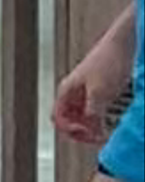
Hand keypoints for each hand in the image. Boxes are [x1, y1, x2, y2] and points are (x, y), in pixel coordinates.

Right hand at [55, 21, 136, 149]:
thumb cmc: (108, 61)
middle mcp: (73, 91)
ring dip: (91, 127)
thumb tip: (91, 129)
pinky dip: (100, 120)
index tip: (87, 133)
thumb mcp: (99, 93)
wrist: (123, 44)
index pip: (58, 119)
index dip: (71, 130)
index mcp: (66, 90)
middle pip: (69, 120)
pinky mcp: (98, 91)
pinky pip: (94, 112)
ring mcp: (85, 91)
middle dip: (82, 131)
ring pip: (81, 117)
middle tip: (96, 137)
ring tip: (104, 133)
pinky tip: (110, 123)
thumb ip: (92, 113)